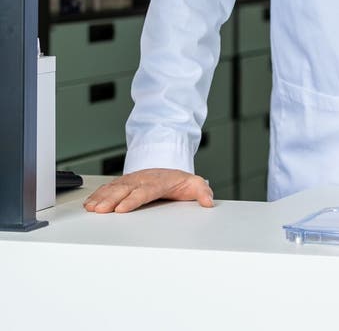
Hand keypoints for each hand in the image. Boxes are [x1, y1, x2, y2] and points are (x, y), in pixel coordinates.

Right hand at [83, 168, 213, 213]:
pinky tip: (90, 203)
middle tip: (99, 211)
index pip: (144, 191)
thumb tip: (208, 202)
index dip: (132, 200)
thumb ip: (202, 192)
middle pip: (125, 189)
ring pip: (114, 187)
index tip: (121, 209)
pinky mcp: (124, 183)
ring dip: (102, 198)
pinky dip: (98, 194)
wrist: (169, 168)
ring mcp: (132, 180)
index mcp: (159, 181)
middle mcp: (142, 179)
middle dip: (111, 200)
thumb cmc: (180, 180)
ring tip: (91, 208)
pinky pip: (109, 187)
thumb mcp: (195, 184)